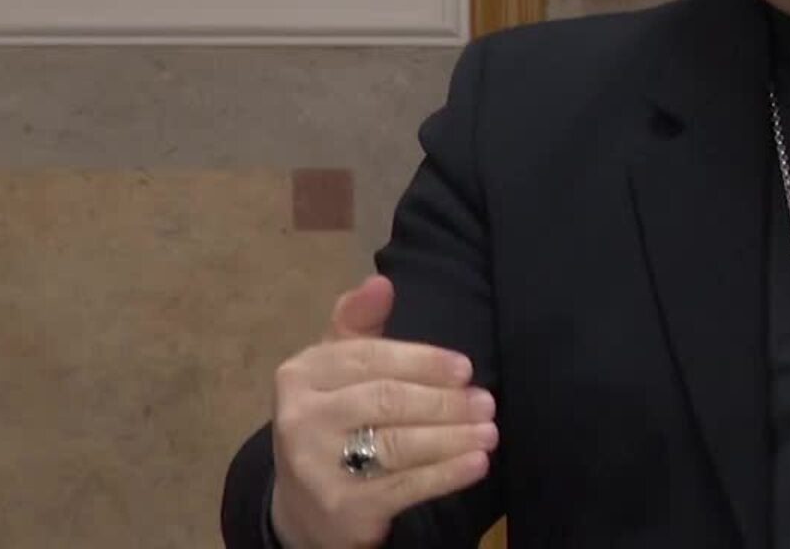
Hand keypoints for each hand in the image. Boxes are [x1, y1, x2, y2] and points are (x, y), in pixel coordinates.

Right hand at [267, 275, 497, 548]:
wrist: (304, 507)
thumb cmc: (332, 422)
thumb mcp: (336, 370)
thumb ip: (358, 325)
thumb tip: (380, 282)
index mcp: (300, 374)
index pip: (369, 357)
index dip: (423, 361)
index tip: (466, 368)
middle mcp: (300, 418)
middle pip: (387, 400)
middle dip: (444, 401)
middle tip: (487, 403)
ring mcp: (316, 466)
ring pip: (398, 444)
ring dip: (453, 436)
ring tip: (489, 432)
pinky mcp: (340, 506)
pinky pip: (404, 485)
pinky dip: (446, 474)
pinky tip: (476, 463)